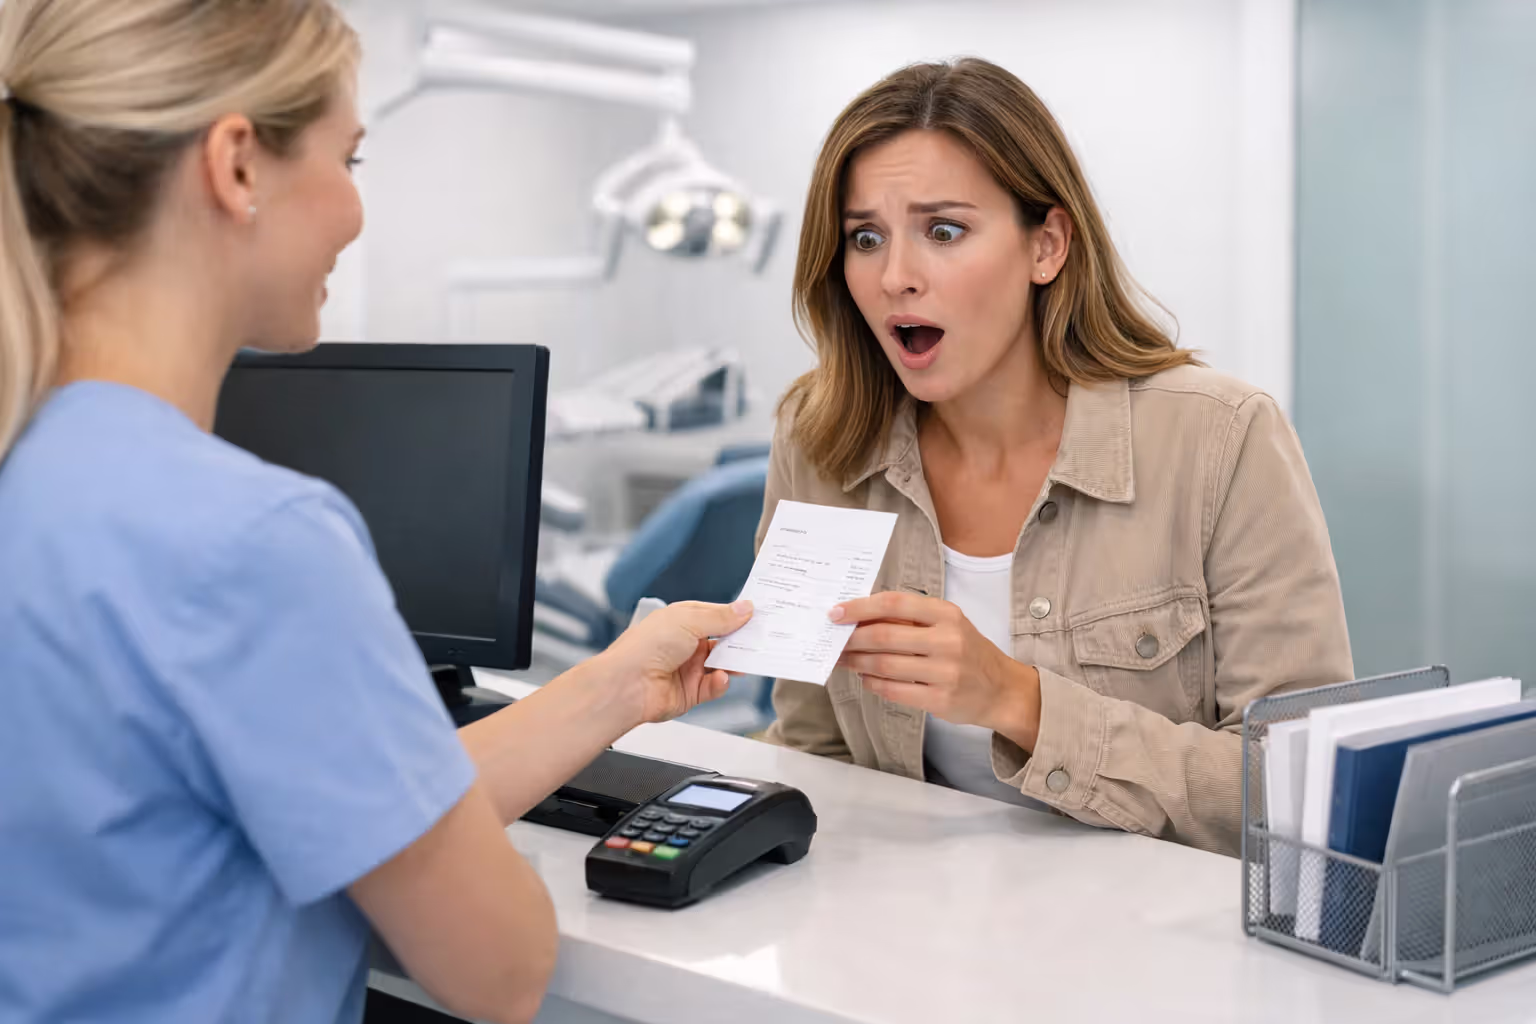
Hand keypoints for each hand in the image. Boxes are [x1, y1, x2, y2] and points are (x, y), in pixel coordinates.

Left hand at [595, 600, 753, 724]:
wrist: (627, 685)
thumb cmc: (647, 646)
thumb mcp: (689, 621)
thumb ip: (721, 617)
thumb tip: (745, 608)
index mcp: (682, 621)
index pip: (716, 615)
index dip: (737, 616)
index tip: (759, 616)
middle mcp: (686, 644)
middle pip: (723, 641)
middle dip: (741, 641)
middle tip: (762, 640)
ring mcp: (688, 668)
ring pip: (723, 665)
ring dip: (734, 663)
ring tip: (746, 662)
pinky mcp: (690, 692)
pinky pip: (714, 686)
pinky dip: (721, 683)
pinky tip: (720, 678)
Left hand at [833, 592, 1041, 750]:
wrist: (1002, 689)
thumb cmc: (968, 652)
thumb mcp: (948, 624)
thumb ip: (910, 619)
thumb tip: (860, 618)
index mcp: (947, 614)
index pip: (894, 604)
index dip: (859, 608)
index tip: (836, 613)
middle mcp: (947, 640)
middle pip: (883, 636)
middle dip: (852, 639)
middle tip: (835, 641)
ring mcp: (944, 672)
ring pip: (884, 664)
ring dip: (857, 662)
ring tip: (845, 660)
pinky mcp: (940, 699)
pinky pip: (893, 690)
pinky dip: (873, 683)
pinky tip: (866, 677)